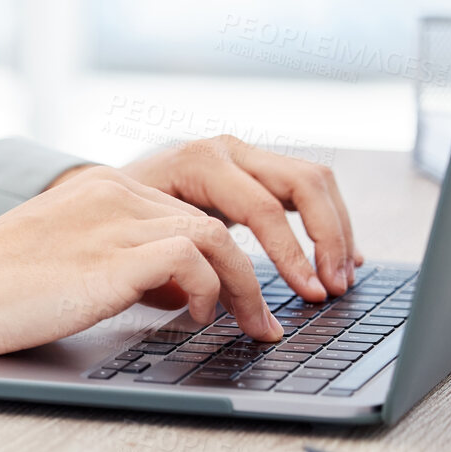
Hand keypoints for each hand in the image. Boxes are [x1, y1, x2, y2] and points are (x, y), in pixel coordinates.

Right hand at [0, 166, 281, 354]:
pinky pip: (196, 257)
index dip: (234, 252)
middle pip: (220, 217)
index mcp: (101, 189)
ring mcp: (112, 221)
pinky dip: (213, 292)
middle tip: (273, 320)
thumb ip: (120, 261)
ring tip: (256, 328)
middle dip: (261, 270)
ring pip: (219, 235)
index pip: (192, 207)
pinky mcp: (110, 257)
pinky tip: (199, 320)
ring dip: (251, 288)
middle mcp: (113, 193)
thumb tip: (182, 290)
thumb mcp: (66, 262)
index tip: (252, 293)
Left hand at [107, 136, 362, 301]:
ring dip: (337, 230)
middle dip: (328, 238)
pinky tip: (339, 257)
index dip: (291, 254)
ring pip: (315, 181)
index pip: (262, 207)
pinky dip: (329, 222)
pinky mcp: (257, 170)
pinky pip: (307, 189)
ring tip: (343, 276)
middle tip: (334, 287)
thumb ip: (173, 265)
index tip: (308, 292)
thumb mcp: (139, 236)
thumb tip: (206, 301)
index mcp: (200, 161)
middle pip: (304, 183)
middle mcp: (229, 150)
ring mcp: (246, 155)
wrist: (107, 187)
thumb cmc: (119, 216)